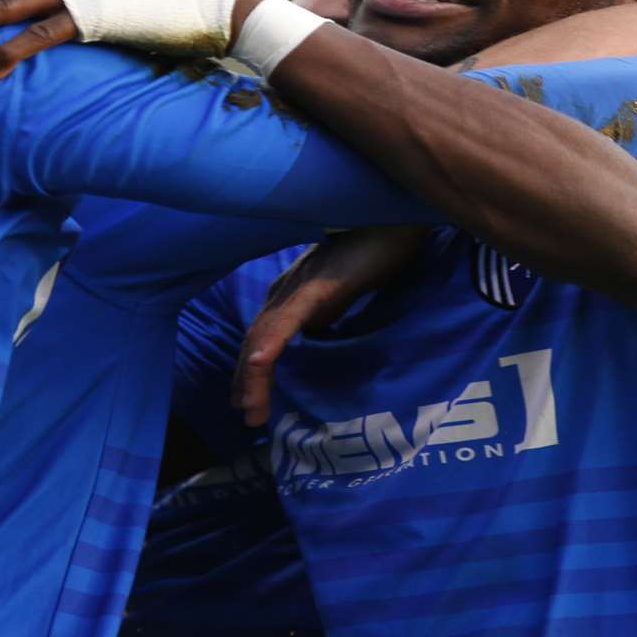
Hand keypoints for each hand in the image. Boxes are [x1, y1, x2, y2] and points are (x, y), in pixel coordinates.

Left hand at [232, 226, 428, 426]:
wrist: (389, 219)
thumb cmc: (372, 251)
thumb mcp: (342, 290)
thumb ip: (325, 309)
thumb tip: (317, 332)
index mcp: (289, 294)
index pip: (262, 339)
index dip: (251, 372)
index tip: (247, 404)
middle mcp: (285, 292)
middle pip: (256, 342)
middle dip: (247, 383)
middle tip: (249, 418)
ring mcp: (298, 288)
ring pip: (266, 337)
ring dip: (254, 376)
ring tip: (250, 410)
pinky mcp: (316, 285)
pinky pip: (288, 318)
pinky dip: (270, 342)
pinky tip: (260, 363)